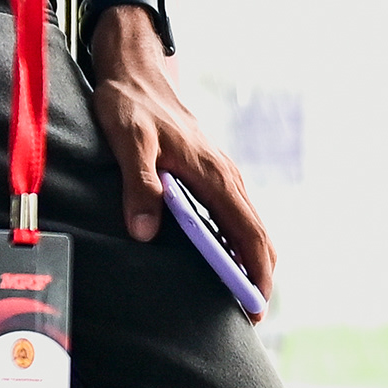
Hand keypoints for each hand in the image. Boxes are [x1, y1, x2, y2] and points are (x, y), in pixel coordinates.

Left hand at [87, 7, 276, 310]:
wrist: (136, 69)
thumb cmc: (131, 104)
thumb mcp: (128, 141)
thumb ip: (138, 184)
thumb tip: (144, 233)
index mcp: (214, 173)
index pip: (249, 232)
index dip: (256, 272)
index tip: (255, 307)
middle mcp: (226, 176)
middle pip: (258, 235)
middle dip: (258, 276)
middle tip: (247, 318)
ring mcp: (221, 175)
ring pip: (248, 226)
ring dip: (248, 262)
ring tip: (236, 300)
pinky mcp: (209, 174)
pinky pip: (233, 216)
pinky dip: (236, 244)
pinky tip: (219, 262)